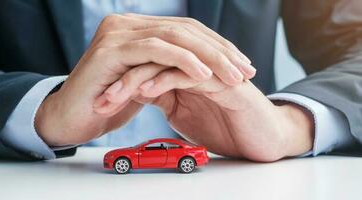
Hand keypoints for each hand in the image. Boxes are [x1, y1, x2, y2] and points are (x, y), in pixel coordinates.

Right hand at [35, 14, 252, 145]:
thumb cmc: (106, 104)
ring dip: (208, 55)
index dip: (216, 45)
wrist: (70, 119)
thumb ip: (164, 68)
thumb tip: (200, 68)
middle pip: (184, 29)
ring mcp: (117, 33)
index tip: (242, 64)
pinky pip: (154, 48)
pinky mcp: (110, 49)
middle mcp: (125, 24)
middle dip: (220, 50)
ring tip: (233, 74)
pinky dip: (182, 59)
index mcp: (135, 29)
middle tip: (246, 69)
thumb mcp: (143, 82)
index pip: (185, 29)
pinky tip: (203, 72)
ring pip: (174, 35)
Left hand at [96, 64, 313, 161]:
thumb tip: (133, 89)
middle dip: (121, 76)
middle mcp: (195, 63)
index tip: (98, 97)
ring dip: (137, 78)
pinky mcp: (224, 80)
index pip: (146, 63)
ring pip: (166, 62)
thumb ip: (161, 96)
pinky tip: (146, 92)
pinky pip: (189, 75)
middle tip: (100, 94)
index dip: (120, 77)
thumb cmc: (223, 127)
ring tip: (115, 93)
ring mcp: (210, 68)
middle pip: (151, 57)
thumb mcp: (181, 112)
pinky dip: (164, 81)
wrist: (262, 140)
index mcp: (184, 69)